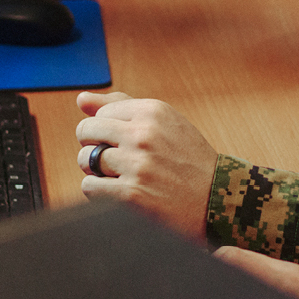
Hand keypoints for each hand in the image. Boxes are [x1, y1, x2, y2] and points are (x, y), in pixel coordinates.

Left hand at [74, 91, 216, 240]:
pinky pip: (89, 186)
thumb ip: (122, 106)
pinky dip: (99, 192)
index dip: (107, 130)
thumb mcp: (165, 123)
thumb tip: (81, 99)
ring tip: (120, 177)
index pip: (101, 112)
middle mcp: (144, 134)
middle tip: (115, 160)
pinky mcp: (130, 194)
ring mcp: (137, 165)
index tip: (125, 143)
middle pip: (86, 131)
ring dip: (97, 171)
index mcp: (153, 111)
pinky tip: (120, 193)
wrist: (217, 200)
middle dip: (94, 146)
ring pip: (84, 159)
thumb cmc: (188, 160)